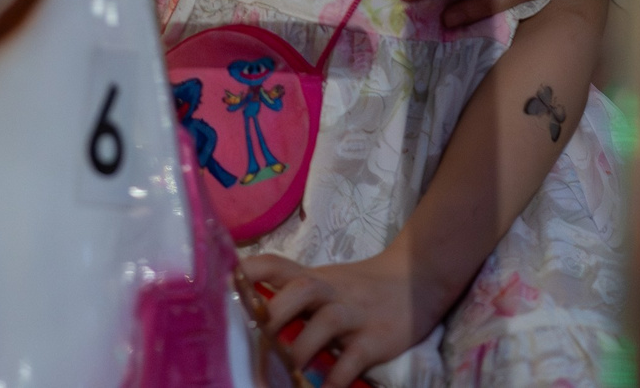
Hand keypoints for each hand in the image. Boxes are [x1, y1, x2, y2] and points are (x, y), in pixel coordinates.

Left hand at [244, 247, 428, 380]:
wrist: (416, 280)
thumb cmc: (357, 288)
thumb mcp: (324, 282)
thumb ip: (291, 294)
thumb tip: (248, 316)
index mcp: (311, 276)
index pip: (274, 263)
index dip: (247, 271)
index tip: (222, 288)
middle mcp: (331, 291)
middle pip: (300, 289)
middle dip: (275, 313)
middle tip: (253, 341)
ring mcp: (355, 313)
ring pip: (326, 322)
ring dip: (302, 348)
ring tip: (284, 372)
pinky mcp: (376, 338)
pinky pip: (354, 359)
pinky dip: (337, 378)